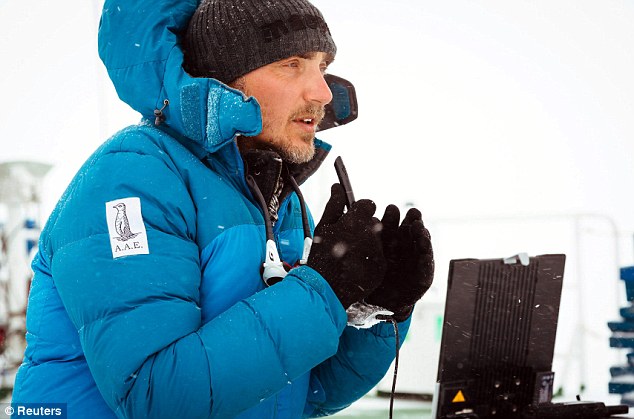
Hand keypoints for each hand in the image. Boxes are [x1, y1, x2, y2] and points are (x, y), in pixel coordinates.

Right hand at [307, 184, 385, 308]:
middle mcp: (372, 234)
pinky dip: (371, 259)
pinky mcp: (382, 266)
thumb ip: (334, 204)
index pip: (368, 204)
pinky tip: (356, 266)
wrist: (325, 287)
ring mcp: (379, 251)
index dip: (359, 210)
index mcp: (357, 220)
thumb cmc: (321, 255)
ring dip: (368, 243)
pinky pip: (380, 256)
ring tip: (351, 255)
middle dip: (364, 228)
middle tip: (348, 240)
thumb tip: (337, 186)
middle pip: (374, 222)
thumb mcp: (323, 227)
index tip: (352, 218)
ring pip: (378, 239)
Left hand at [365, 205, 433, 320]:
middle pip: (408, 232)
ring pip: (419, 245)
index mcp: (389, 242)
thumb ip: (363, 242)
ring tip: (419, 227)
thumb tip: (357, 221)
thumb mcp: (364, 258)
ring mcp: (414, 262)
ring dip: (421, 234)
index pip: (392, 226)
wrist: (379, 304)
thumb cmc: (369, 278)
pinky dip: (425, 255)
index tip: (391, 208)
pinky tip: (423, 246)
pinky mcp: (422, 277)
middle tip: (411, 213)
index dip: (392, 217)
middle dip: (410, 221)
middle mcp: (403, 250)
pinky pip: (425, 266)